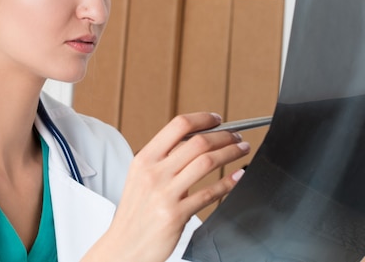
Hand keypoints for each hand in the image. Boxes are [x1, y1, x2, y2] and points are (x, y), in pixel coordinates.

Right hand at [83, 112, 249, 261]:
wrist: (123, 246)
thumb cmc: (135, 213)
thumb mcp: (140, 178)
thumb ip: (163, 160)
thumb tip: (195, 142)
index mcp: (144, 159)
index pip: (178, 126)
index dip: (203, 119)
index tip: (217, 119)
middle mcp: (154, 173)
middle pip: (198, 142)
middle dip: (224, 136)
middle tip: (237, 137)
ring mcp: (165, 193)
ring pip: (207, 162)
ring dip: (231, 153)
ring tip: (241, 150)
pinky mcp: (176, 214)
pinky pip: (210, 193)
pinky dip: (229, 182)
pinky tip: (237, 177)